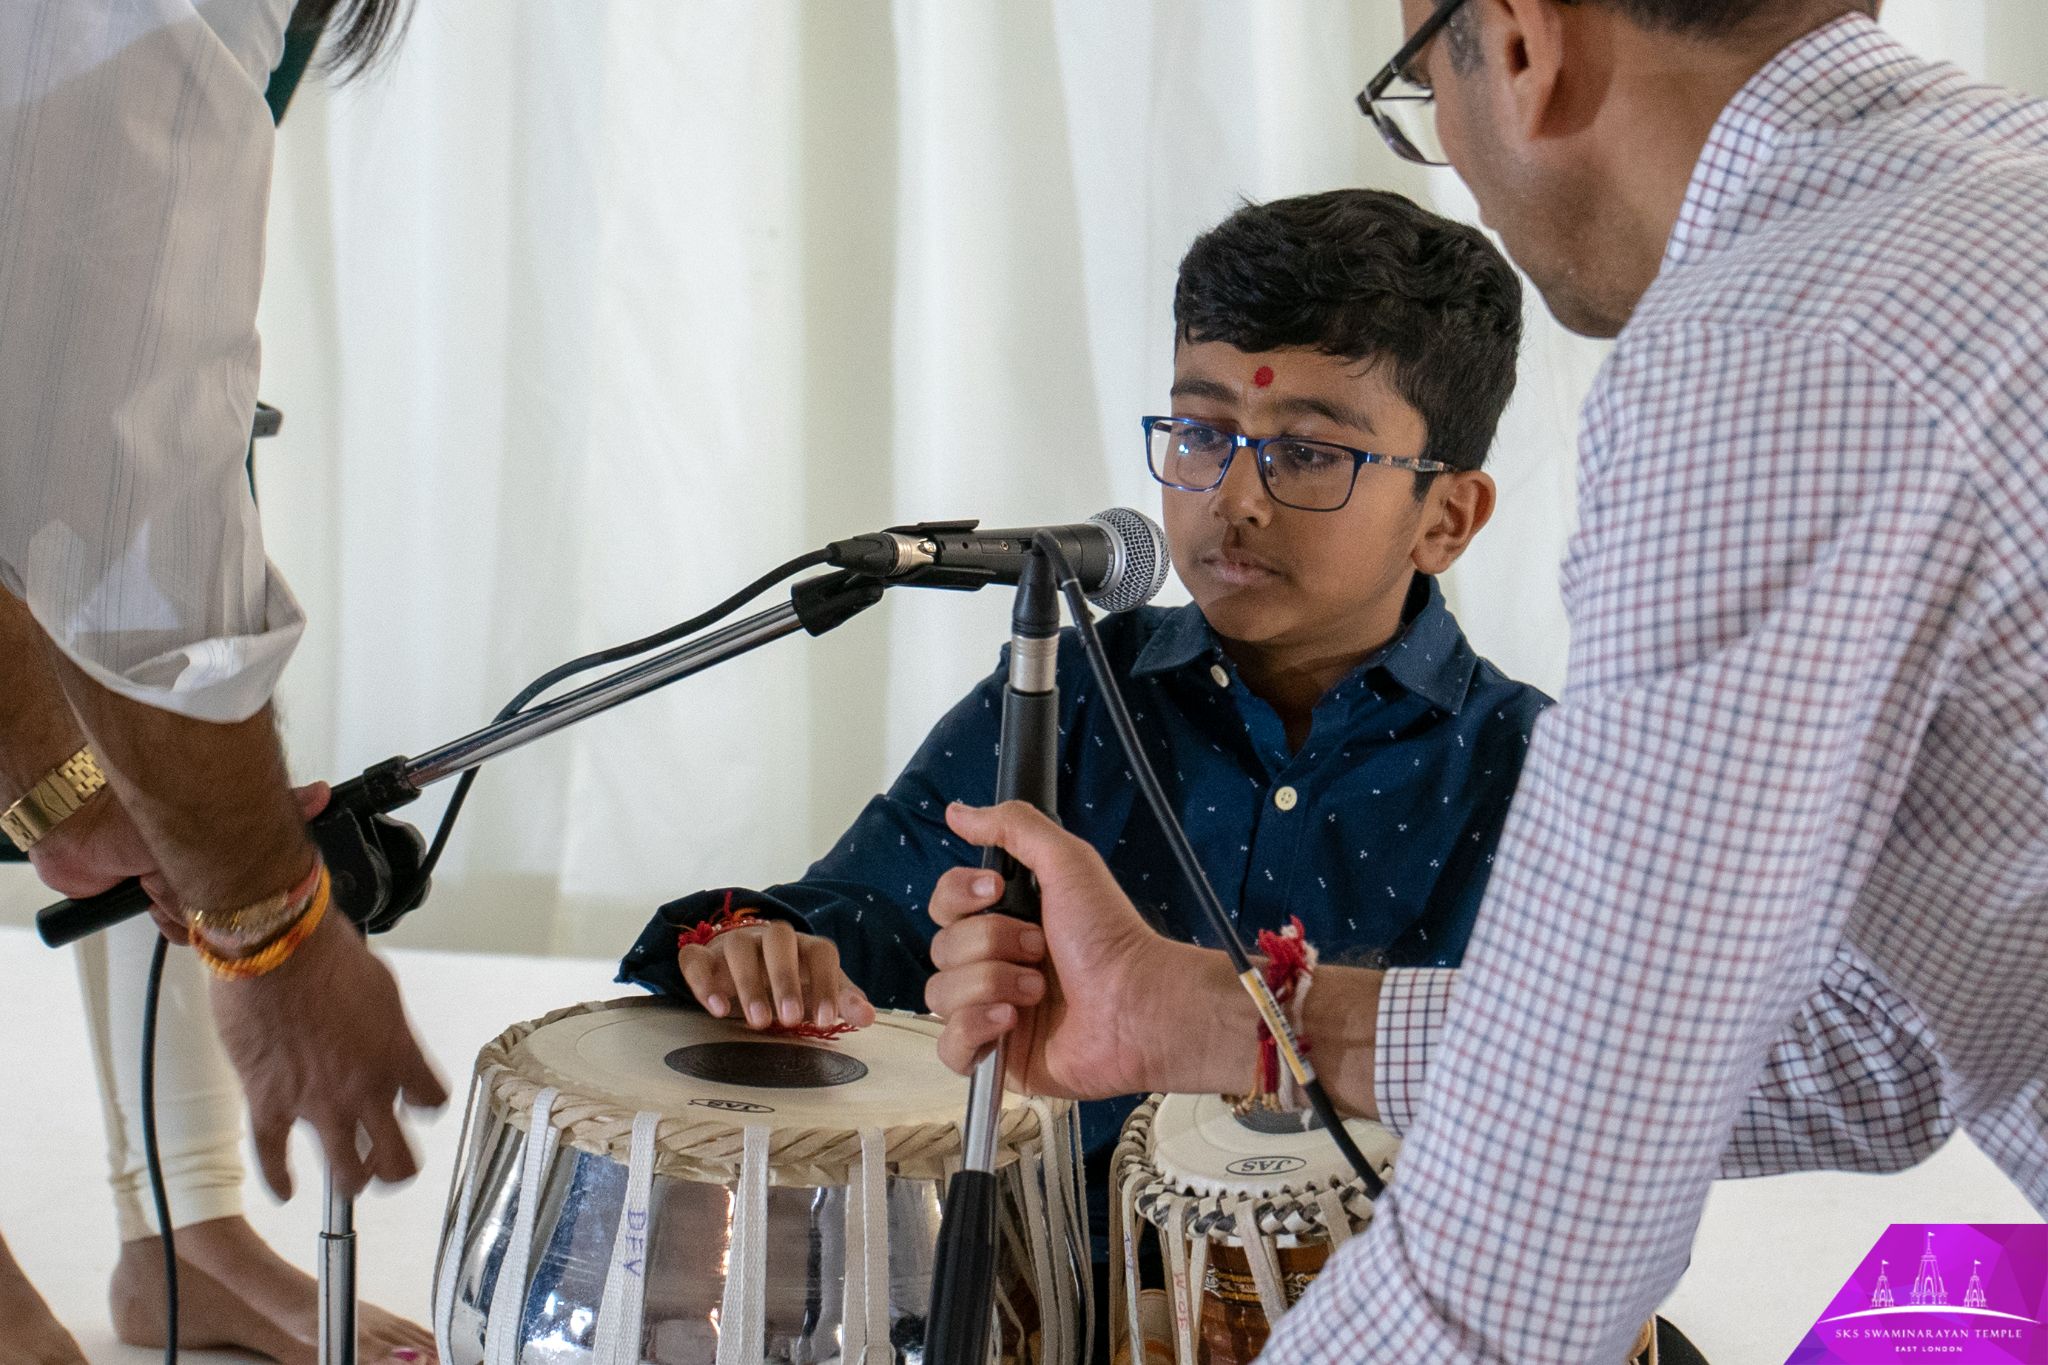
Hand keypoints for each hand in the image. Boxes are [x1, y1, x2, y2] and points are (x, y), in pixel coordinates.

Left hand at [27, 781, 332, 944]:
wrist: (79, 822)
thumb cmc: (142, 803)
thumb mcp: (221, 802)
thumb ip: (277, 802)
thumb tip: (323, 794)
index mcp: (232, 839)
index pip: (272, 877)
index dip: (270, 888)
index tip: (270, 892)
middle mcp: (213, 865)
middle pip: (244, 907)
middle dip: (221, 899)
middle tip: (199, 880)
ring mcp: (185, 887)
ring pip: (210, 922)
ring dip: (182, 904)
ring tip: (156, 875)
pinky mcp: (157, 905)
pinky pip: (178, 930)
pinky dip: (164, 917)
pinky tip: (145, 892)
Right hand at [210, 906, 447, 1197]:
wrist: (275, 951)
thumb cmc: (328, 956)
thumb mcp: (381, 988)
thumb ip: (386, 1027)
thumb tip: (381, 1036)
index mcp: (398, 1057)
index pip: (431, 1101)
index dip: (425, 1103)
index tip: (418, 1101)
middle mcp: (365, 1090)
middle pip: (396, 1157)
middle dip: (396, 1168)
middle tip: (389, 1165)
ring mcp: (316, 1104)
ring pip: (345, 1171)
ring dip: (350, 1180)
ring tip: (350, 1182)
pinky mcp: (269, 1104)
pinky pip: (274, 1155)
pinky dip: (278, 1177)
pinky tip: (286, 1190)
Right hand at [678, 920, 875, 1030]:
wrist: (747, 965)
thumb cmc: (791, 982)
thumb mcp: (818, 991)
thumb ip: (841, 1001)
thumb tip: (868, 1016)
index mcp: (804, 947)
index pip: (821, 952)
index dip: (825, 984)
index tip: (825, 1020)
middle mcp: (770, 940)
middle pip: (779, 940)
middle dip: (785, 979)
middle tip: (789, 1019)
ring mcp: (735, 944)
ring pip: (739, 948)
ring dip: (748, 983)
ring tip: (758, 1022)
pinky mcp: (704, 957)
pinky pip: (696, 959)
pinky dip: (703, 980)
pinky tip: (715, 1009)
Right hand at [924, 801, 1192, 1098]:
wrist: (1136, 1005)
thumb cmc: (1111, 938)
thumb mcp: (1068, 863)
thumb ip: (1014, 827)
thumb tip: (958, 811)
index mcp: (1005, 922)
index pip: (944, 904)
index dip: (959, 896)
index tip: (995, 890)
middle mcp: (994, 964)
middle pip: (941, 947)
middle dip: (990, 944)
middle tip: (1039, 948)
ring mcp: (991, 1011)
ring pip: (940, 995)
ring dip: (991, 985)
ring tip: (1038, 991)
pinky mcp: (995, 1057)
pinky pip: (949, 1047)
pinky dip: (975, 1030)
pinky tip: (1011, 1022)